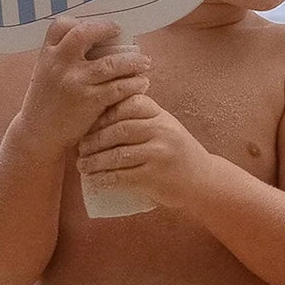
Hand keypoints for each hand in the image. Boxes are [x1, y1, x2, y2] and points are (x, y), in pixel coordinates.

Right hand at [12, 17, 150, 154]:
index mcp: (47, 55)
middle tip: (122, 32)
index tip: (102, 25)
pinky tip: (142, 83)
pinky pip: (118, 87)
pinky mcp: (89, 101)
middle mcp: (59, 64)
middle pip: (84, 34)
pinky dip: (134, 84)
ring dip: (133, 61)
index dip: (83, 22)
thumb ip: (65, 58)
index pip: (61, 26)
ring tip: (145, 62)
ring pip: (110, 63)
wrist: (39, 134)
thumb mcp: (47, 74)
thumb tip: (100, 42)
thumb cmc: (48, 102)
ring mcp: (74, 82)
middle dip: (106, 29)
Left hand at [75, 89, 212, 210]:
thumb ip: (142, 117)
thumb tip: (101, 109)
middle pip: (119, 130)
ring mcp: (159, 154)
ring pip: (117, 155)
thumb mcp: (166, 127)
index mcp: (161, 116)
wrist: (204, 180)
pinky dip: (105, 179)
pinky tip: (96, 180)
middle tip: (80, 147)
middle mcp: (162, 131)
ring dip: (95, 161)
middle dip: (94, 139)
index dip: (106, 112)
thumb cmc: (178, 152)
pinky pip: (122, 176)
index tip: (91, 122)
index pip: (130, 104)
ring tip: (83, 165)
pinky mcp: (155, 177)